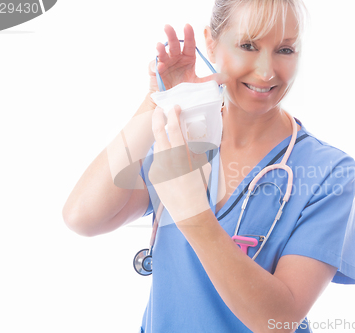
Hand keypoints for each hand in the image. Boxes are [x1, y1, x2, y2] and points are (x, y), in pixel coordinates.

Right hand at [147, 24, 226, 93]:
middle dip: (171, 35)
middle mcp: (176, 58)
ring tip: (160, 46)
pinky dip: (155, 66)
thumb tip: (226, 77)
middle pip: (174, 45)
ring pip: (162, 53)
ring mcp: (165, 64)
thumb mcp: (199, 85)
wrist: (174, 102)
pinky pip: (154, 67)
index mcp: (187, 58)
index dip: (188, 35)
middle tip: (168, 27)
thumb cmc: (186, 90)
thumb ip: (210, 80)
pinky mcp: (156, 72)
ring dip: (160, 49)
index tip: (188, 26)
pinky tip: (159, 67)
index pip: (189, 44)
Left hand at [148, 105, 211, 223]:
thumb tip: (188, 140)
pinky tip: (171, 169)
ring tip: (172, 147)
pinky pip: (157, 161)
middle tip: (160, 109)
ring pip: (158, 147)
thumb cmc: (198, 188)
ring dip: (163, 141)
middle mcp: (166, 158)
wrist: (187, 210)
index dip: (173, 114)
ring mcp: (157, 165)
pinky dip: (163, 159)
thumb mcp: (201, 165)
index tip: (174, 108)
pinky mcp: (153, 174)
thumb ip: (192, 151)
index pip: (173, 127)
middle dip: (158, 117)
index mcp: (180, 154)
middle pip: (158, 131)